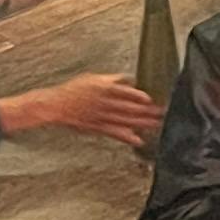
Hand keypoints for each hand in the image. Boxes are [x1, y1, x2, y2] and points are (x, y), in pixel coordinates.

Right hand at [5, 72, 159, 146]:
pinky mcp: (98, 128)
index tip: (154, 100)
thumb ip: (112, 80)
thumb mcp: (94, 79)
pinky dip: (127, 137)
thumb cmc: (74, 90)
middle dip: (148, 111)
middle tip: (163, 113)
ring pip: (126, 120)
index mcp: (104, 88)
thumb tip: (128, 79)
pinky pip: (115, 133)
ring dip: (143, 123)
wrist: (56, 106)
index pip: (127, 92)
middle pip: (130, 108)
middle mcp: (105, 103)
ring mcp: (102, 117)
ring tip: (157, 125)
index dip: (141, 97)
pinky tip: (139, 140)